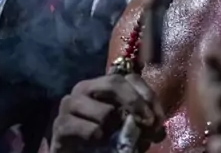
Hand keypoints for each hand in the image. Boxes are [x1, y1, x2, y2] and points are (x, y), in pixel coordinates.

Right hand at [50, 74, 164, 152]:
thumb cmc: (101, 141)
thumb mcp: (128, 131)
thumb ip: (143, 125)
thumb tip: (160, 130)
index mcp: (103, 85)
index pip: (130, 78)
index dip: (147, 96)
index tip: (158, 119)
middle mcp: (85, 88)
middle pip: (115, 82)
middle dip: (136, 103)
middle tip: (147, 123)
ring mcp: (70, 104)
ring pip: (104, 110)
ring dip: (114, 128)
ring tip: (111, 137)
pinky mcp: (60, 125)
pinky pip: (90, 130)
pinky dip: (99, 138)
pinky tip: (96, 142)